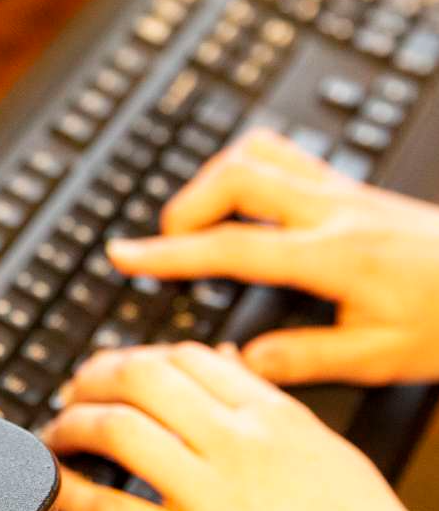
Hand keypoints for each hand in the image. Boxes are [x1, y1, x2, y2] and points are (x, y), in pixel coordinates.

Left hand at [46, 343, 438, 510]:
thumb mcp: (321, 445)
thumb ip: (264, 399)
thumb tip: (220, 357)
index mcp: (270, 413)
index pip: (183, 355)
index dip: (134, 355)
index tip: (114, 369)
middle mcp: (237, 443)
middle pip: (140, 379)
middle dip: (92, 378)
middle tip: (73, 391)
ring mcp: (213, 495)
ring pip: (118, 430)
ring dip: (72, 425)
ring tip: (60, 433)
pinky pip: (115, 510)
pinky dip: (74, 491)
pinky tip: (59, 483)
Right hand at [107, 128, 438, 385]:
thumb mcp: (386, 357)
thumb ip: (308, 357)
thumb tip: (245, 360)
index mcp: (336, 256)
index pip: (232, 246)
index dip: (169, 253)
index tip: (124, 254)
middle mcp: (334, 210)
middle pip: (236, 176)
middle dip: (187, 204)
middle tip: (169, 240)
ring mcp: (342, 190)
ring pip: (258, 150)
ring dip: (215, 178)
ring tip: (201, 215)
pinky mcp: (351, 185)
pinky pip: (285, 152)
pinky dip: (250, 167)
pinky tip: (246, 198)